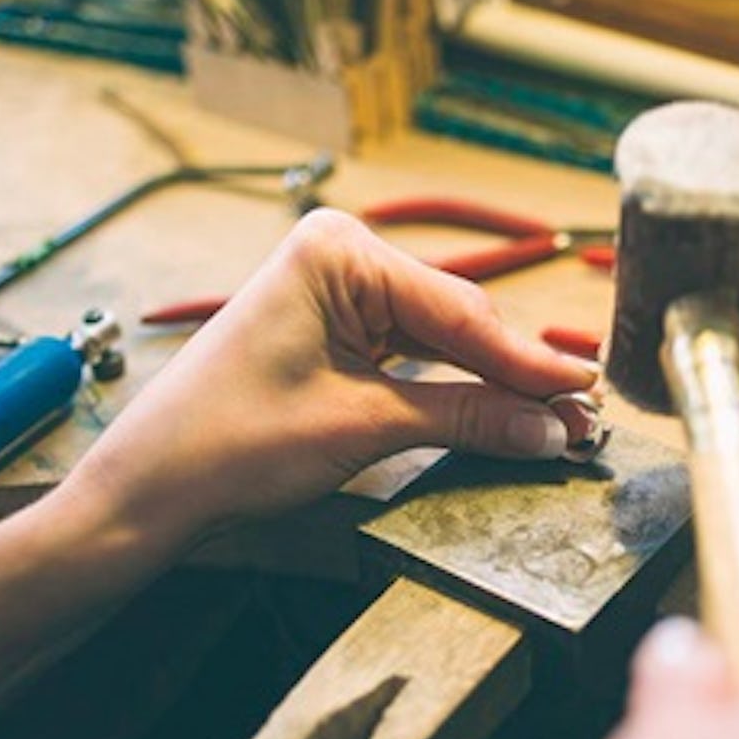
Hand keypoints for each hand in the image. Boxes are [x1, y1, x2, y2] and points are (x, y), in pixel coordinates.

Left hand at [65, 209, 595, 546]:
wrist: (153, 485)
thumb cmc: (230, 441)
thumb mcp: (363, 426)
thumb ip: (466, 419)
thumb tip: (552, 428)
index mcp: (339, 252)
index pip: (459, 311)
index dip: (528, 363)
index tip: (585, 395)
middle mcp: (341, 257)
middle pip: (457, 320)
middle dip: (516, 376)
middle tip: (579, 421)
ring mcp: (338, 292)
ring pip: (442, 340)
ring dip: (492, 385)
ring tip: (554, 422)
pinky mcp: (337, 330)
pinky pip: (414, 355)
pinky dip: (454, 389)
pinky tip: (500, 412)